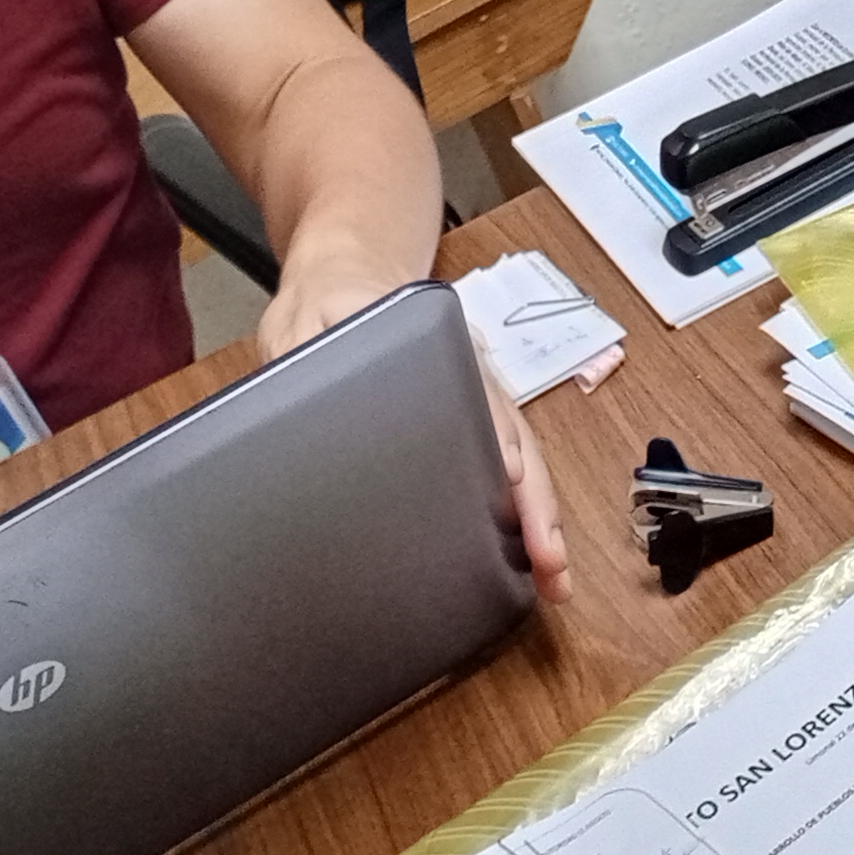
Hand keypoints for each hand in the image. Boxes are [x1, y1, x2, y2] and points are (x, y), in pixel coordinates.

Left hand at [258, 267, 570, 605]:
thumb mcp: (299, 323)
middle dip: (537, 505)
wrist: (343, 277)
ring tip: (554, 577)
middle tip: (550, 561)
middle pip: (515, 442)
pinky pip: (504, 474)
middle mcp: (469, 374)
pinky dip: (520, 518)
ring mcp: (476, 402)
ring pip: (520, 465)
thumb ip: (302, 355)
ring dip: (539, 522)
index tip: (512, 480)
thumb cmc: (325, 302)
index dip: (499, 441)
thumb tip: (308, 397)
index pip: (479, 395)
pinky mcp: (467, 427)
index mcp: (435, 340)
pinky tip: (527, 560)